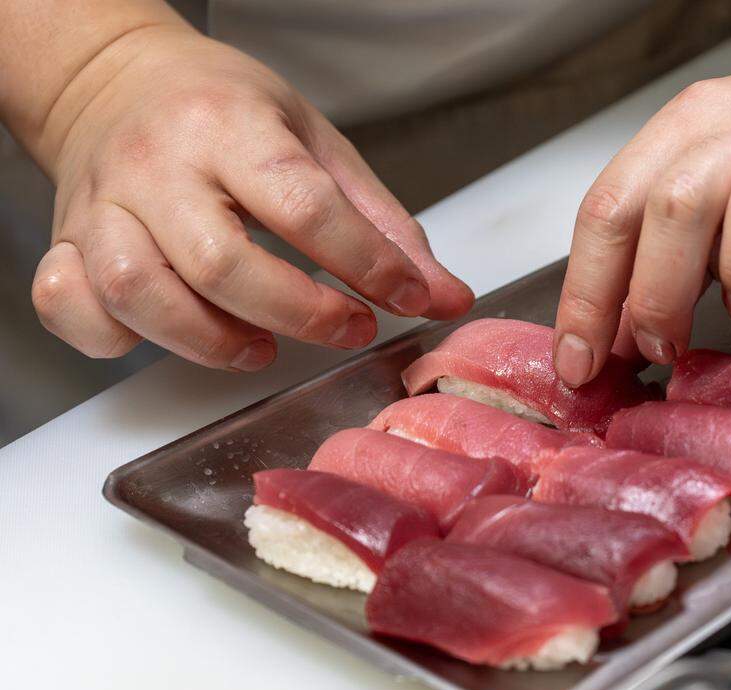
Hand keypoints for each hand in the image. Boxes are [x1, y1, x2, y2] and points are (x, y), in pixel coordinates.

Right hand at [32, 25, 471, 369]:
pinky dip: (117, 336)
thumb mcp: (318, 147)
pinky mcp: (65, 242)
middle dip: (299, 313)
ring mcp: (101, 204)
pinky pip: (69, 305)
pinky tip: (172, 332)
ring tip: (261, 347)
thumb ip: (384, 227)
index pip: (303, 204)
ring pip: (138, 291)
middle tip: (347, 328)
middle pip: (221, 263)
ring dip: (210, 340)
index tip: (407, 299)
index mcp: (230, 126)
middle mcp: (158, 164)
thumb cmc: (227, 115)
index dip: (366, 264)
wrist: (117, 82)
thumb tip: (446, 299)